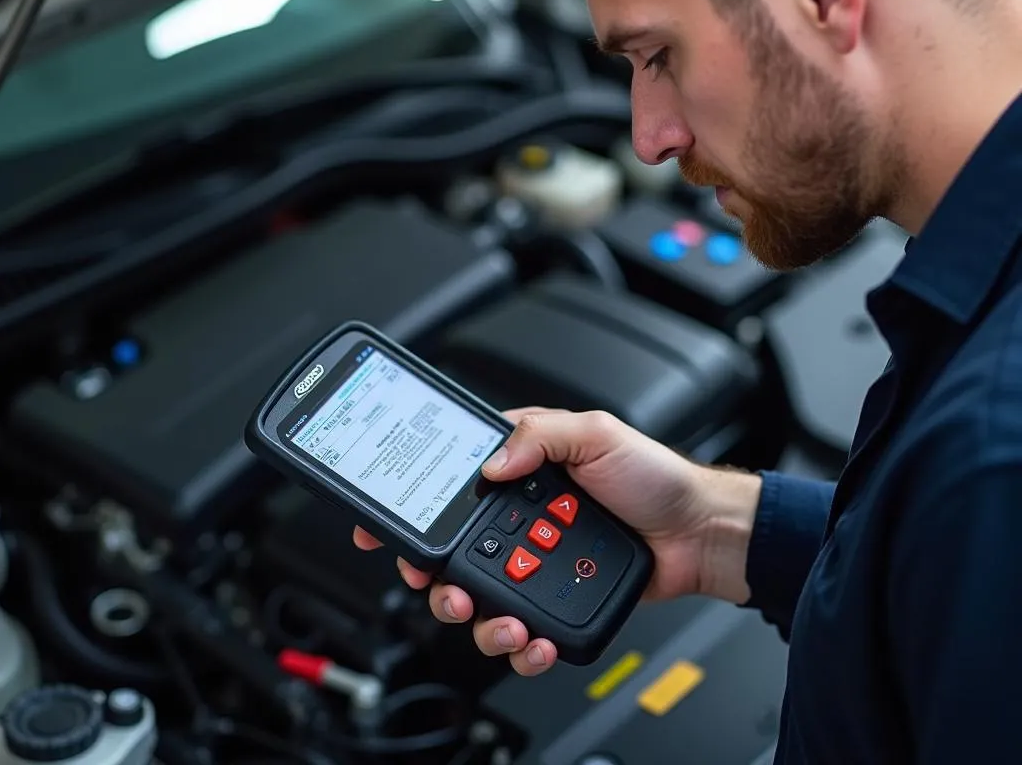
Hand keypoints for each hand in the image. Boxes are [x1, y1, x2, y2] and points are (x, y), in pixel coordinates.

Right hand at [353, 407, 760, 675]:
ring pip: (479, 599)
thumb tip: (490, 462)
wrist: (697, 532)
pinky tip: (533, 638)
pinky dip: (518, 646)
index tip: (382, 525)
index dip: (412, 507)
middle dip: (435, 577)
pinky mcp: (553, 601)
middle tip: (442, 584)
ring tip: (499, 620)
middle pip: (453, 553)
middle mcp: (518, 519)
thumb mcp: (595, 433)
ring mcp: (534, 562)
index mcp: (519, 470)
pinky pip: (519, 632)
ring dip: (476, 618)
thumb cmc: (652, 475)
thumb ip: (539, 434)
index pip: (450, 485)